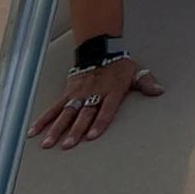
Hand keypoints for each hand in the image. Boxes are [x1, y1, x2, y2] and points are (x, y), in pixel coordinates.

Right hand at [30, 55, 162, 149]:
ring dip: (57, 128)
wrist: (100, 48)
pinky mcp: (67, 92)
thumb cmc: (119, 65)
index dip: (99, 122)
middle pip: (83, 114)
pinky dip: (44, 119)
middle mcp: (93, 93)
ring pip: (66, 112)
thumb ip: (146, 82)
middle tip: (68, 145)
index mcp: (111, 91)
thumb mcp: (136, 71)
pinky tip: (34, 131)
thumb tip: (160, 90)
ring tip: (48, 144)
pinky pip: (54, 107)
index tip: (92, 136)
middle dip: (75, 130)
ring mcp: (78, 93)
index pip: (105, 109)